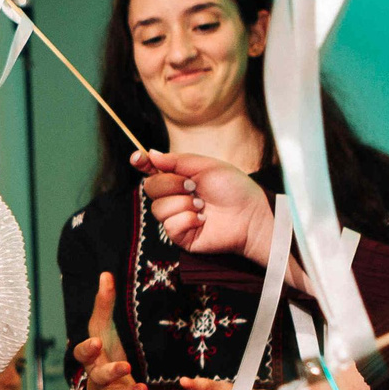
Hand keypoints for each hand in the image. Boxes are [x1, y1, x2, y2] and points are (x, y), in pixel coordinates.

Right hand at [68, 272, 163, 389]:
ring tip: (143, 388)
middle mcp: (98, 380)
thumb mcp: (104, 334)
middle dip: (109, 371)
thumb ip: (104, 306)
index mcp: (92, 360)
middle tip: (123, 365)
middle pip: (98, 377)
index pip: (81, 355)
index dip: (86, 350)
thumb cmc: (104, 361)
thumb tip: (105, 274)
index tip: (95, 342)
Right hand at [139, 151, 272, 260]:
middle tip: (193, 186)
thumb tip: (151, 153)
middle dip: (171, 184)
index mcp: (179, 178)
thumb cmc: (234, 189)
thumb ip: (176, 160)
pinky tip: (203, 220)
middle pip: (150, 188)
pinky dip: (187, 220)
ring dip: (183, 204)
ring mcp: (176, 217)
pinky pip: (169, 226)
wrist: (250, 215)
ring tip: (203, 206)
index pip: (152, 170)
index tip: (138, 157)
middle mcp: (175, 197)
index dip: (141, 163)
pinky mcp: (181, 236)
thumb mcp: (206, 166)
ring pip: (158, 208)